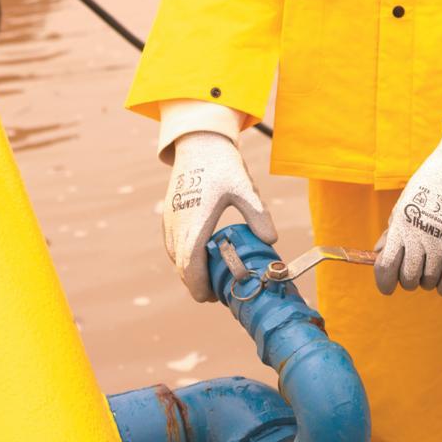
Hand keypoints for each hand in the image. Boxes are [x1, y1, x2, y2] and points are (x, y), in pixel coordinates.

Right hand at [162, 131, 276, 300]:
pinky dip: (185, 257)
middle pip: (181, 266)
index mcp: (195, 221)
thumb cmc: (223, 165)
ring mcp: (171, 220)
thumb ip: (257, 215)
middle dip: (197, 284)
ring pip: (176, 256)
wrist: (199, 143)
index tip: (210, 297)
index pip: (190, 264)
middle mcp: (178, 224)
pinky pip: (174, 244)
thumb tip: (271, 240)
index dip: (198, 285)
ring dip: (190, 271)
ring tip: (212, 279)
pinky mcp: (171, 214)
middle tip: (217, 294)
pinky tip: (202, 258)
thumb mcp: (246, 188)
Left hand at [374, 115, 441, 296]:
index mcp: (402, 224)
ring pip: (430, 281)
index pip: (386, 267)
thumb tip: (379, 254)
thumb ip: (393, 230)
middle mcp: (420, 236)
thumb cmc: (434, 179)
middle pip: (408, 278)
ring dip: (428, 278)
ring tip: (432, 265)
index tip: (387, 286)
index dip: (383, 282)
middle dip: (408, 278)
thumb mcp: (407, 201)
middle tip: (414, 269)